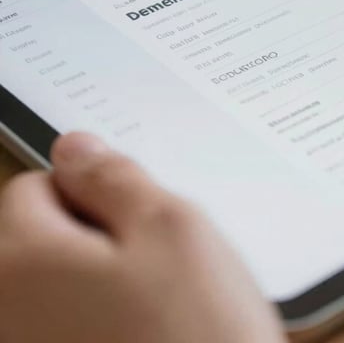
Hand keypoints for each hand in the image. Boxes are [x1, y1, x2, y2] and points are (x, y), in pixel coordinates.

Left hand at [0, 133, 284, 342]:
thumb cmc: (197, 337)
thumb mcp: (172, 226)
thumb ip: (114, 177)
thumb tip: (75, 146)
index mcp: (22, 261)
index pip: (35, 184)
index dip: (92, 190)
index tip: (133, 214)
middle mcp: (5, 313)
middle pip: (35, 239)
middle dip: (91, 238)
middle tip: (152, 265)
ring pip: (55, 287)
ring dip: (98, 283)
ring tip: (153, 308)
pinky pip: (66, 325)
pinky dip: (98, 322)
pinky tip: (143, 337)